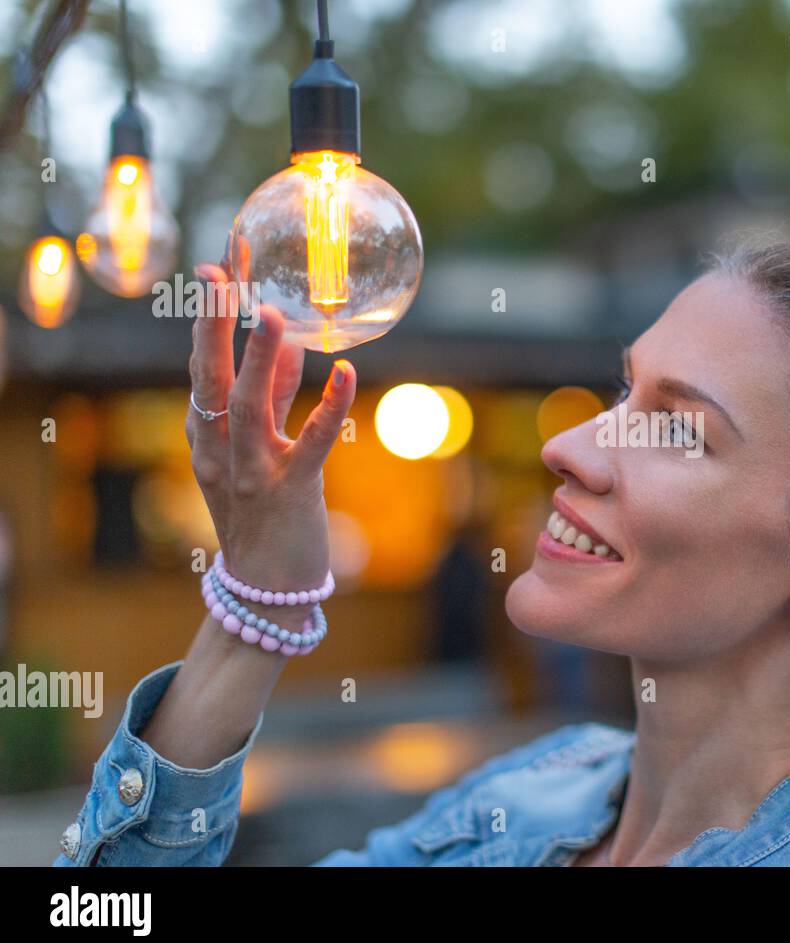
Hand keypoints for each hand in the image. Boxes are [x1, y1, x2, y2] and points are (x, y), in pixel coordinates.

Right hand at [185, 260, 355, 609]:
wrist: (267, 589)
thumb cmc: (265, 513)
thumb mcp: (259, 449)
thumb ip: (274, 396)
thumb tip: (288, 342)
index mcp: (206, 437)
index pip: (202, 367)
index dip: (209, 317)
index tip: (217, 266)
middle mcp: (219, 451)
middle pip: (209, 379)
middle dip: (212, 325)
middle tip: (218, 272)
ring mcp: (251, 473)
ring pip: (249, 407)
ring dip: (259, 360)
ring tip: (272, 313)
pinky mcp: (291, 492)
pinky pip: (310, 444)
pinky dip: (329, 408)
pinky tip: (347, 374)